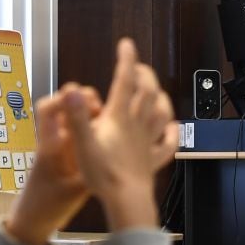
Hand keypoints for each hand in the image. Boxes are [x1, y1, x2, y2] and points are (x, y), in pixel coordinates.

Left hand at [5, 84, 101, 244]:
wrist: (32, 223)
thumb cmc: (46, 207)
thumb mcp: (74, 193)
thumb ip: (93, 175)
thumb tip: (117, 160)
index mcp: (50, 145)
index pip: (48, 109)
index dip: (64, 98)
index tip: (87, 102)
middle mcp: (55, 141)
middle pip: (66, 109)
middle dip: (86, 105)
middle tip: (106, 114)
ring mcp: (62, 149)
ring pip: (76, 122)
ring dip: (93, 120)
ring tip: (112, 127)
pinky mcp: (69, 158)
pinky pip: (81, 138)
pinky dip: (94, 135)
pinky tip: (112, 143)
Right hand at [63, 39, 177, 230]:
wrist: (126, 200)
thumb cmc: (103, 174)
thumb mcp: (82, 143)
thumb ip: (77, 115)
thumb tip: (72, 89)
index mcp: (119, 118)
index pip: (124, 81)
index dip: (126, 60)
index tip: (126, 44)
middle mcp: (137, 125)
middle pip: (147, 92)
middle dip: (144, 75)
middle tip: (138, 66)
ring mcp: (148, 142)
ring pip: (162, 113)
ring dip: (161, 98)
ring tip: (157, 91)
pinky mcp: (153, 159)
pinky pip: (168, 143)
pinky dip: (173, 132)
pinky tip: (173, 127)